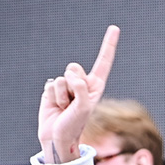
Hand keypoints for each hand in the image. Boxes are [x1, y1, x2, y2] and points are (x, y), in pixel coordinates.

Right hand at [38, 26, 118, 163]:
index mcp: (95, 86)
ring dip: (62, 95)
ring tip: (65, 107)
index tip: (114, 28)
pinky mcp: (51, 89)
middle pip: (74, 68)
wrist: (57, 136)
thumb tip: (70, 77)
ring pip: (62, 78)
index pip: (103, 62)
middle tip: (73, 102)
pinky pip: (50, 85)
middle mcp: (81, 83)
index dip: (108, 45)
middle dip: (72, 84)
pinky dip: (52, 97)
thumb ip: (80, 90)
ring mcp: (65, 86)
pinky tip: (55, 106)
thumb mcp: (84, 108)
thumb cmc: (74, 125)